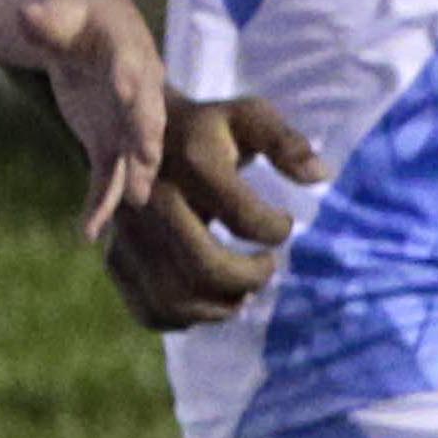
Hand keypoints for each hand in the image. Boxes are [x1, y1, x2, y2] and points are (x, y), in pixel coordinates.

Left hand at [0, 0, 173, 245]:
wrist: (87, 28)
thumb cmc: (74, 10)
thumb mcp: (58, 7)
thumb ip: (46, 18)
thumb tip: (26, 15)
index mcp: (130, 50)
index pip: (133, 67)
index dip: (131, 83)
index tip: (126, 93)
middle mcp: (139, 90)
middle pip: (145, 117)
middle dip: (145, 139)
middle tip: (146, 161)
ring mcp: (126, 120)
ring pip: (134, 154)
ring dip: (133, 179)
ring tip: (133, 202)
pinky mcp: (110, 143)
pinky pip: (109, 177)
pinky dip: (100, 203)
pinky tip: (88, 232)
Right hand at [99, 93, 325, 330]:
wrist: (136, 136)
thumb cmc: (207, 131)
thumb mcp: (249, 118)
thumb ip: (287, 143)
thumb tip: (322, 174)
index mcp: (193, 163)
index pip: (246, 218)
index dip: (277, 230)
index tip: (284, 223)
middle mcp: (152, 200)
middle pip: (205, 267)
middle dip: (251, 278)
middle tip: (268, 266)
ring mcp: (128, 234)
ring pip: (177, 298)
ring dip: (222, 306)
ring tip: (244, 291)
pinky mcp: (115, 259)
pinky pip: (151, 311)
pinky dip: (187, 319)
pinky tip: (209, 301)